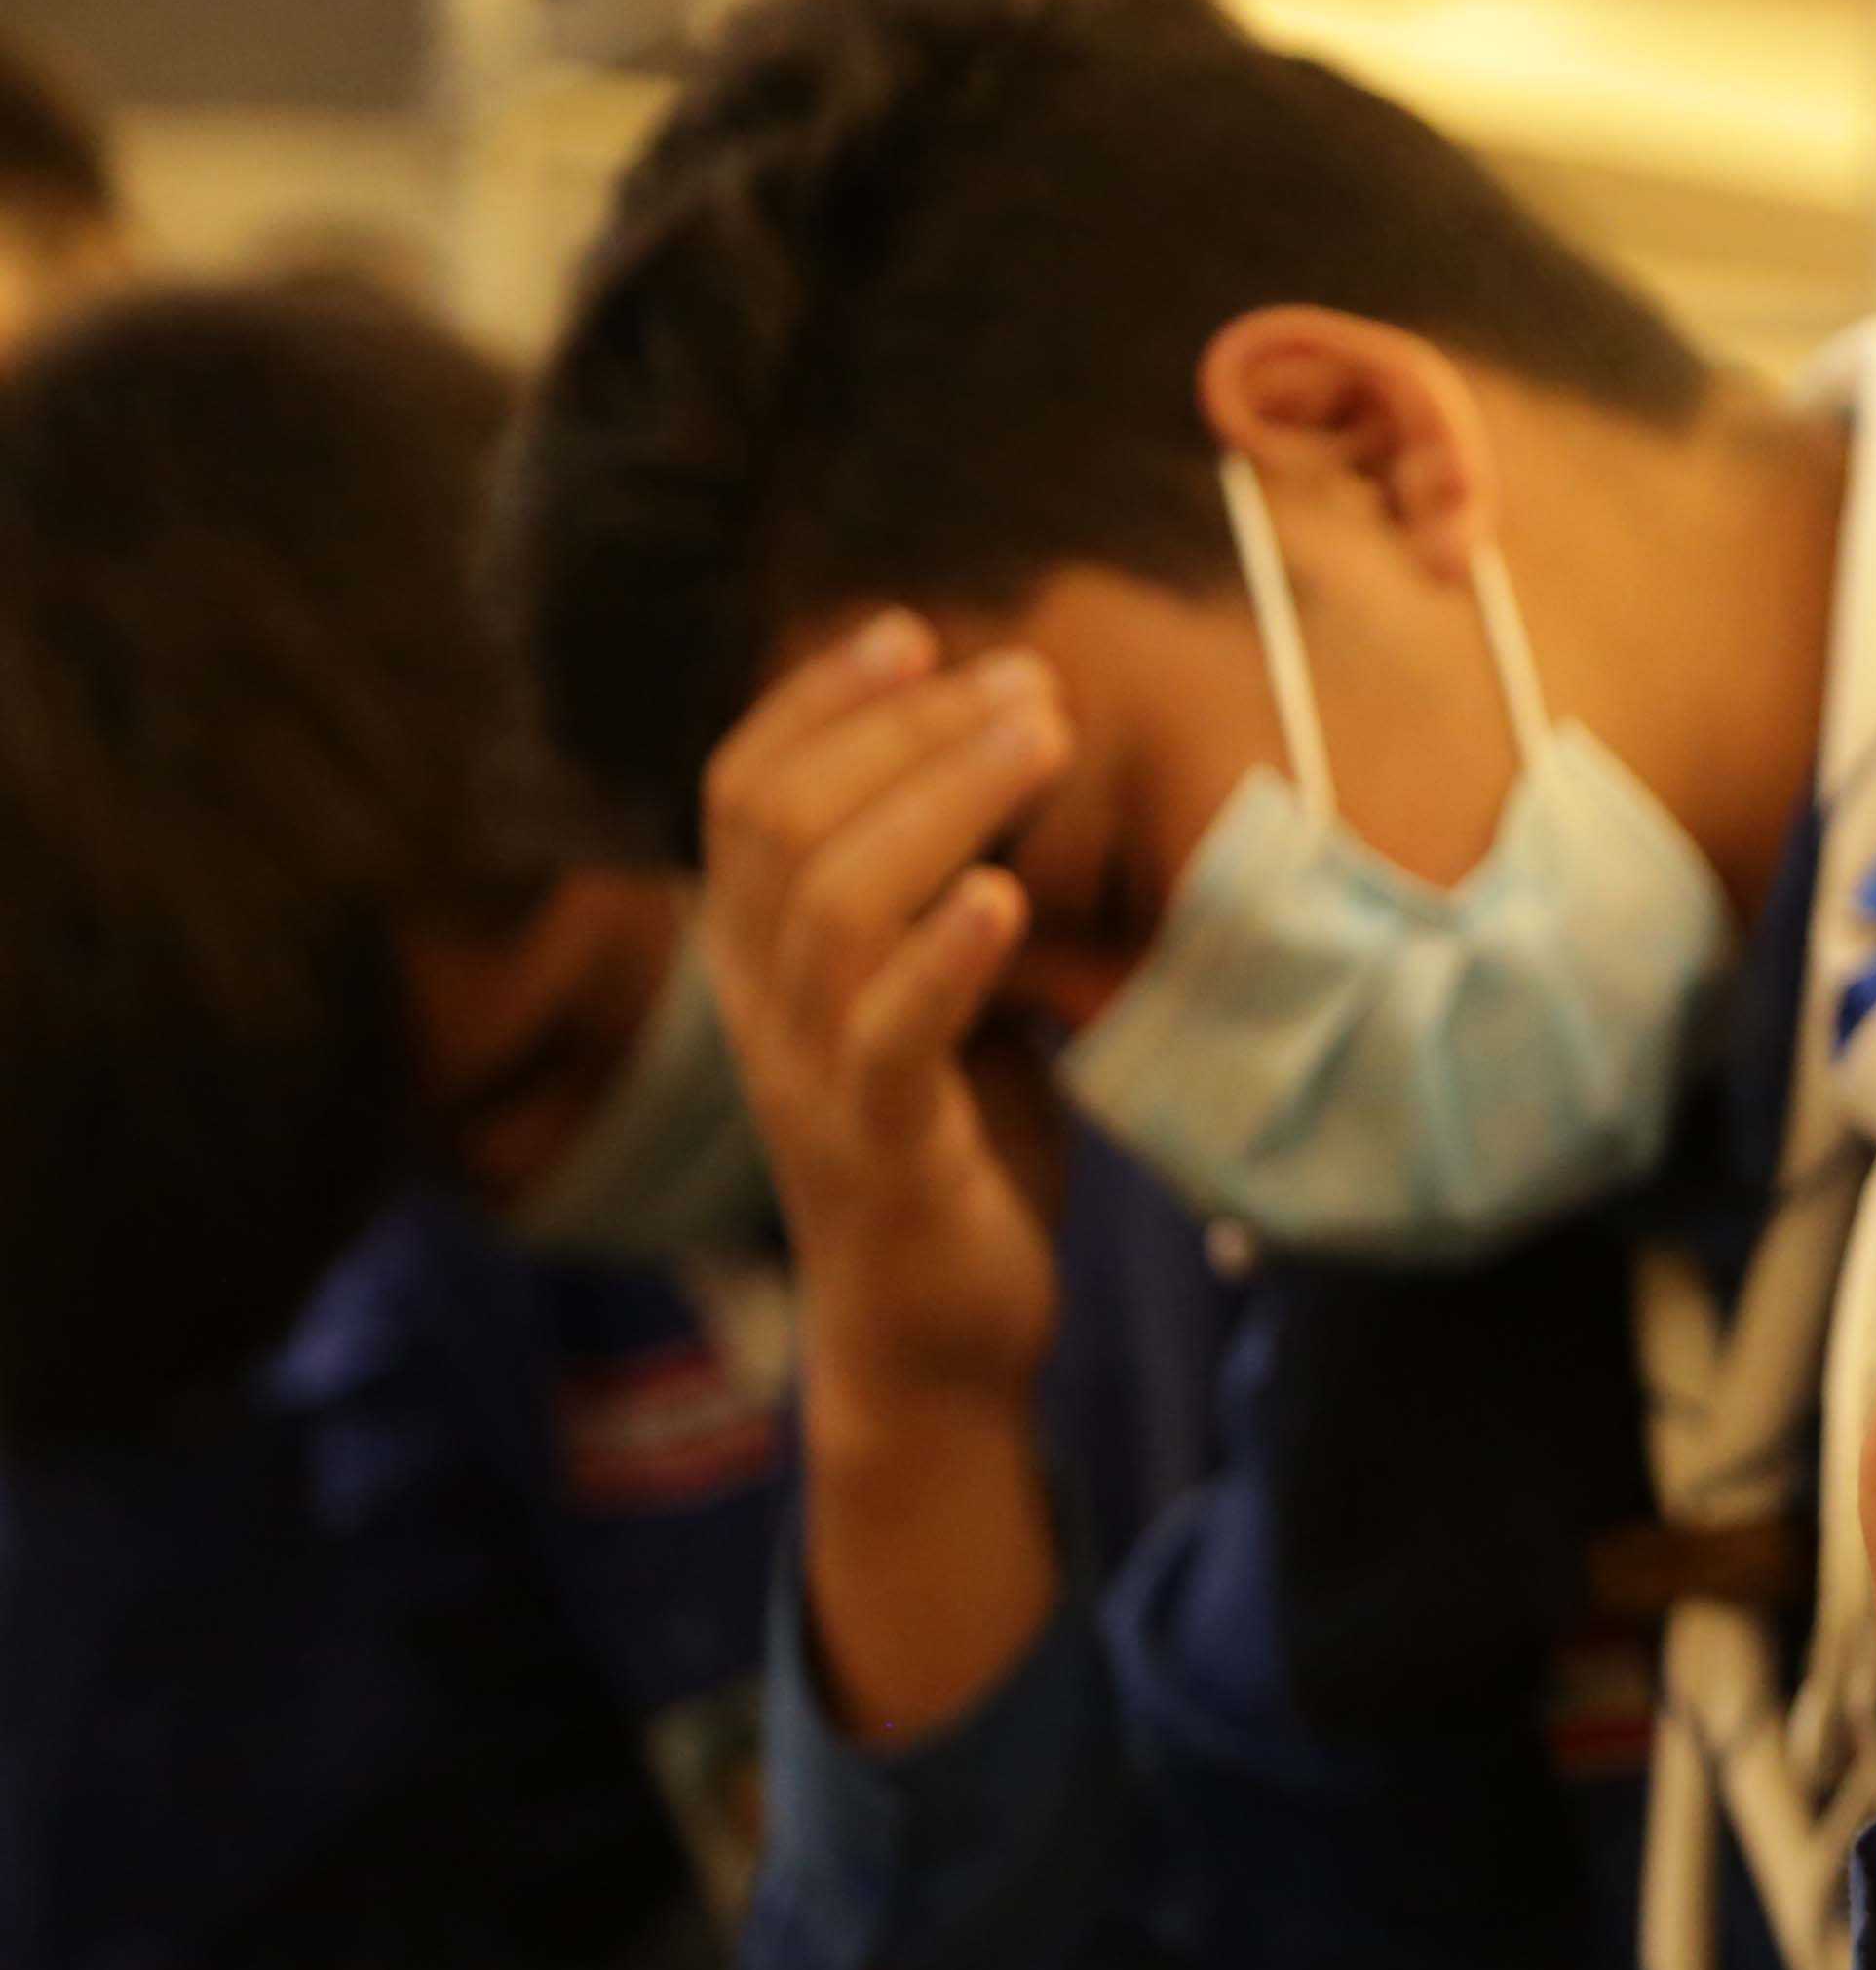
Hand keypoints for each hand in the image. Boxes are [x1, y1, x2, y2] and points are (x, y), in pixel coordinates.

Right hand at [698, 610, 1070, 1422]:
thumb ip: (952, 897)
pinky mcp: (873, 1151)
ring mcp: (803, 1077)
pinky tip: (1009, 896)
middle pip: (782, 821)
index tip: (916, 631)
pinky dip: (947, 956)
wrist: (938, 1338)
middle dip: (903, 730)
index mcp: (760, 956)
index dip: (818, 698)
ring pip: (832, 905)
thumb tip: (1022, 769)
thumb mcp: (948, 999)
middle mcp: (757, 1004)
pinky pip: (886, 1037)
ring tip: (1037, 739)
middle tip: (1025, 676)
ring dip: (941, 804)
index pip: (744, 788)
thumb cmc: (957, 1153)